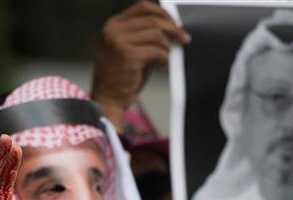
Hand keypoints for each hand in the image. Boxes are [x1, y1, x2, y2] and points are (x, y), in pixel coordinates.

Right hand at [91, 0, 190, 128]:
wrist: (108, 98)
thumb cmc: (122, 75)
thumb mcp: (129, 48)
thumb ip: (144, 35)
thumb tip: (172, 26)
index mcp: (113, 24)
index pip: (143, 7)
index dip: (162, 13)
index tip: (175, 23)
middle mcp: (114, 30)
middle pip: (153, 19)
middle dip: (173, 28)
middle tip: (184, 39)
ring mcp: (119, 42)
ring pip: (157, 35)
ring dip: (167, 47)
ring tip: (166, 59)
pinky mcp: (128, 56)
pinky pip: (157, 51)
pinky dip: (165, 59)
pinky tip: (163, 67)